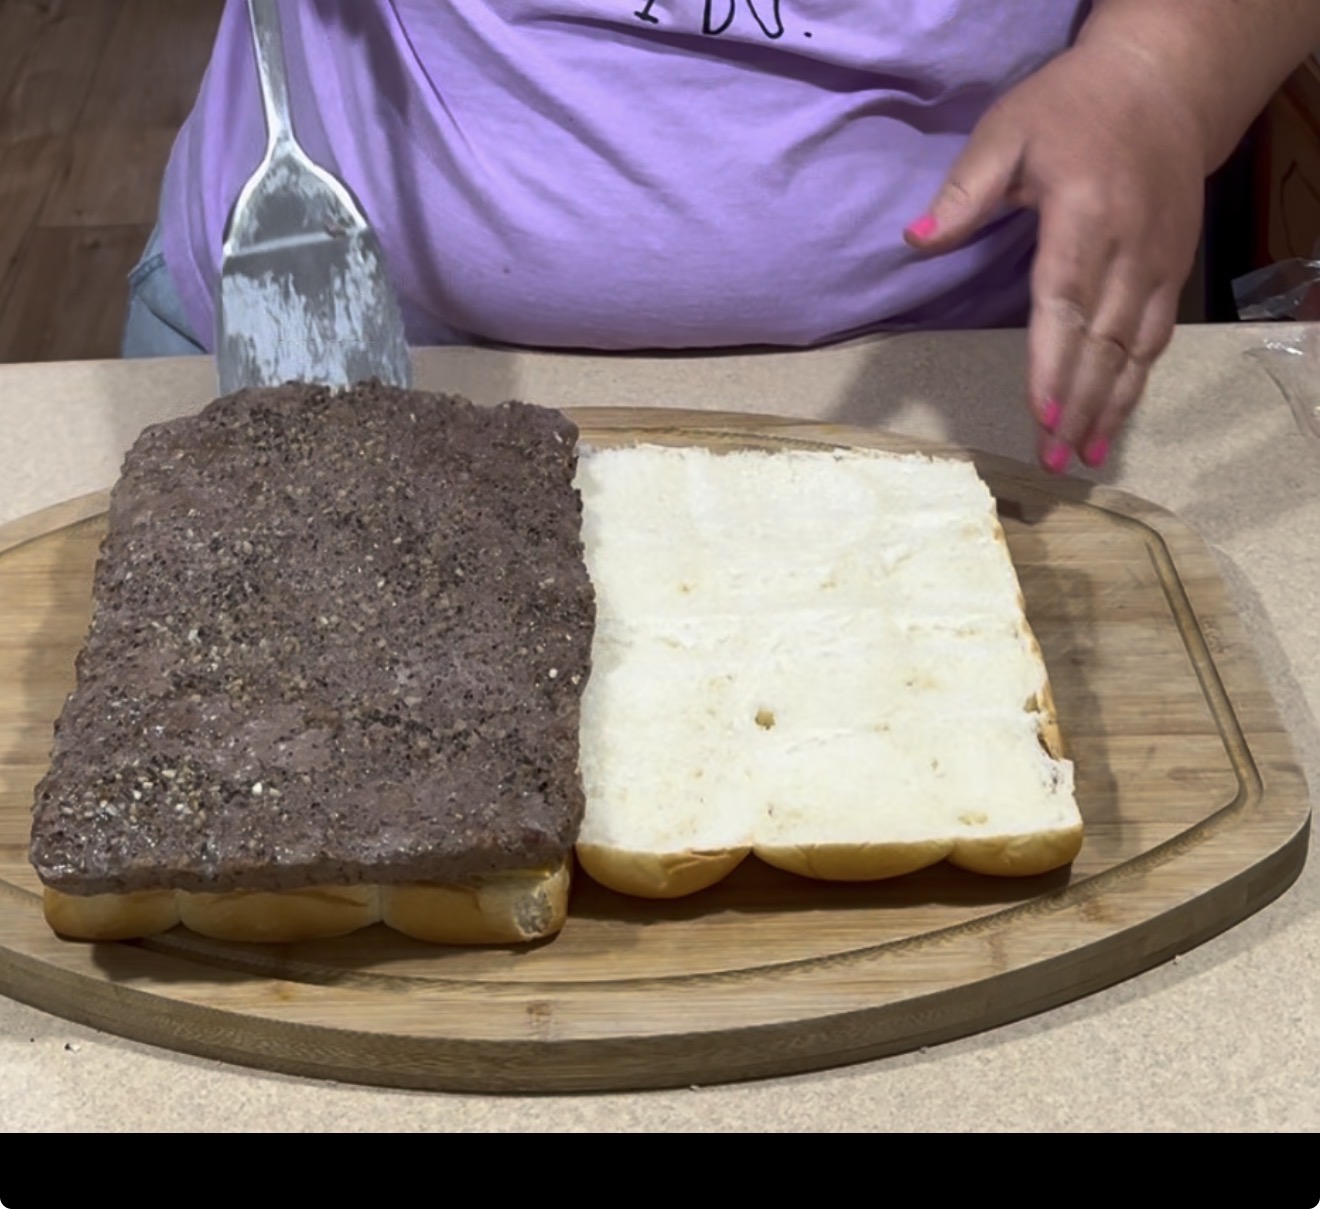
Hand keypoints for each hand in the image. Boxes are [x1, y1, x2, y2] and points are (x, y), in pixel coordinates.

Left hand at [904, 40, 1205, 472]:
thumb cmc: (1070, 108)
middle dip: (1079, 405)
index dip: (1054, 362)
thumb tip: (915, 239)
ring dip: (1110, 407)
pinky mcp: (1175, 267)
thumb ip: (964, 190)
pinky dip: (1136, 382)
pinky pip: (1155, 336)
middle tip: (1052, 460)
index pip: (1065, 301)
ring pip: (1135, 348)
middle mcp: (1132, 245)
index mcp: (1085, 213)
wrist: (1164, 82)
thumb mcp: (1008, 128)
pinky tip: (1112, 419)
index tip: (1042, 413)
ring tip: (1081, 458)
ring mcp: (1160, 260)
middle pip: (1103, 340)